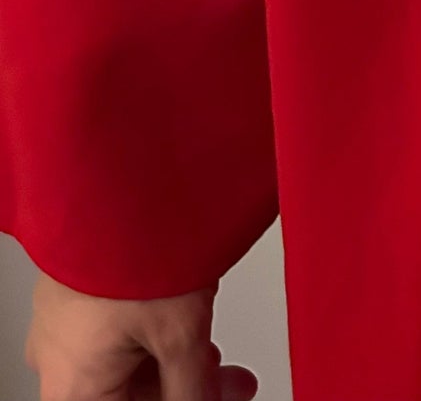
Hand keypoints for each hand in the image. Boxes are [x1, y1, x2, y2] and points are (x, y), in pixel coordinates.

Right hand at [25, 270, 257, 400]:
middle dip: (180, 388)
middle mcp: (56, 363)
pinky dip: (149, 335)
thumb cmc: (130, 249)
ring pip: (119, 366)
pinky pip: (108, 333)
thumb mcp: (180, 336)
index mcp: (73, 390)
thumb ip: (193, 391)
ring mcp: (60, 326)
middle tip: (229, 380)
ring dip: (169, 363)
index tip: (216, 397)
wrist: (111, 177)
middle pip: (123, 395)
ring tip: (213, 349)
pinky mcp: (71, 295)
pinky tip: (186, 321)